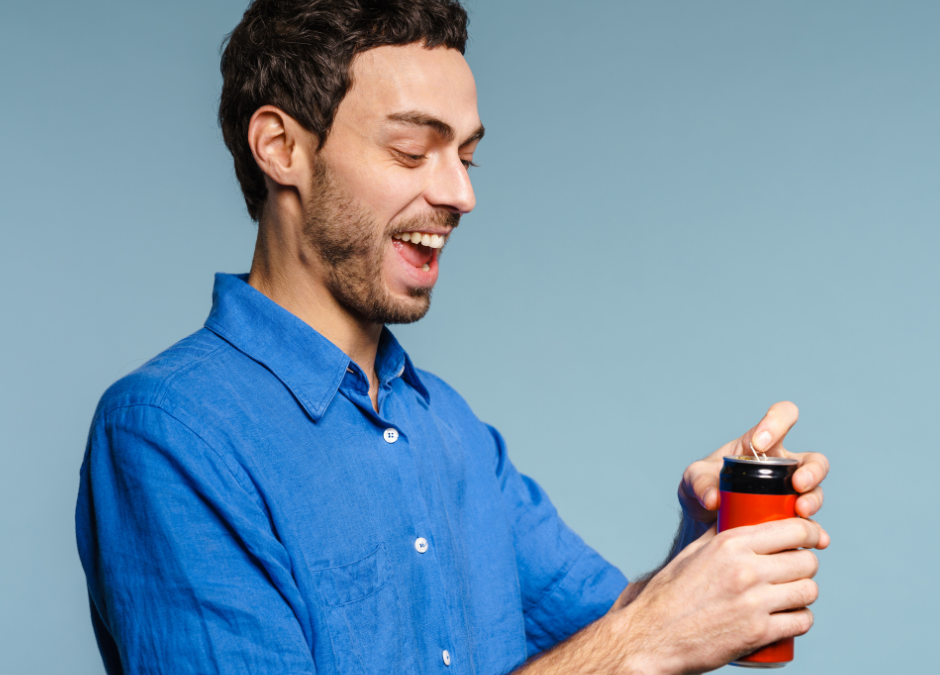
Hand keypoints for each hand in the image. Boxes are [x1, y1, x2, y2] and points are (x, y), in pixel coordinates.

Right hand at [619, 519, 823, 674]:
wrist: (654, 635)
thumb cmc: (670, 593)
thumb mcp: (692, 552)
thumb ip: (718, 534)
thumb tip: (735, 515)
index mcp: (729, 544)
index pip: (793, 529)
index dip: (811, 532)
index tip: (813, 538)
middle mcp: (745, 569)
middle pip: (805, 561)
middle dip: (805, 565)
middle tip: (795, 571)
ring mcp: (754, 603)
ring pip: (808, 591)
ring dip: (805, 593)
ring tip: (793, 595)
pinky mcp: (759, 633)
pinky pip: (802, 622)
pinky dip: (801, 620)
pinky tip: (792, 618)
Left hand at [678, 401, 829, 547]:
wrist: (705, 525)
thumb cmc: (703, 491)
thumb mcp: (692, 481)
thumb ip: (699, 483)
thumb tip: (714, 499)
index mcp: (760, 445)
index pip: (782, 417)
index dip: (776, 423)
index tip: (759, 444)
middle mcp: (783, 467)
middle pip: (813, 460)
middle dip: (811, 470)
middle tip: (797, 483)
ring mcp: (791, 495)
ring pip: (816, 491)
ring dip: (813, 499)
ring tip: (801, 511)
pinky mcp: (793, 521)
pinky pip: (812, 524)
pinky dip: (817, 531)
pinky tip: (818, 539)